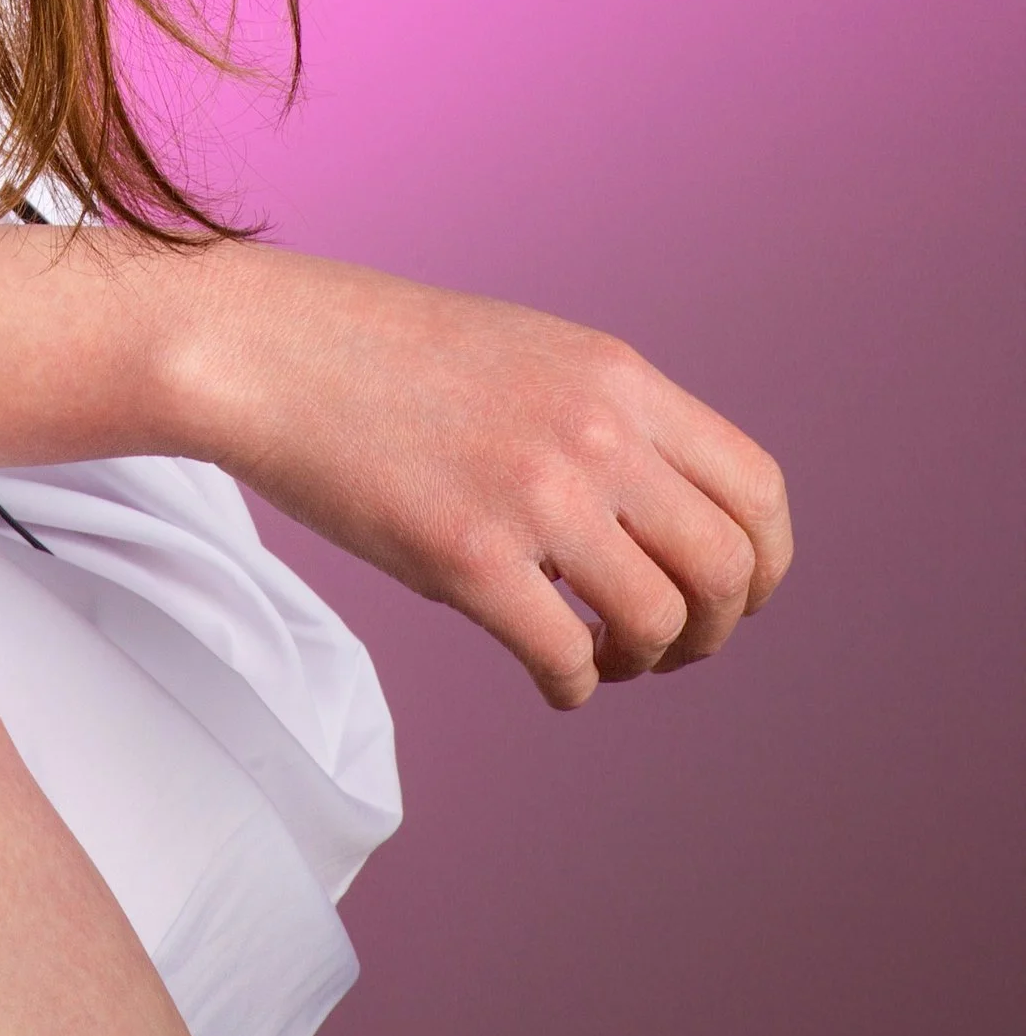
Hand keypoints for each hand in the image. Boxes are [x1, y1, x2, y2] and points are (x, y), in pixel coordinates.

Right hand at [203, 250, 792, 708]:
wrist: (272, 349)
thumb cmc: (387, 358)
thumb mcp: (532, 353)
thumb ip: (607, 422)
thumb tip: (668, 523)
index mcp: (618, 376)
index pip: (757, 491)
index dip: (764, 567)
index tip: (732, 600)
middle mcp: (595, 431)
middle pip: (729, 570)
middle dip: (714, 632)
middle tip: (663, 647)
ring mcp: (535, 494)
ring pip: (661, 623)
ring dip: (642, 662)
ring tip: (597, 655)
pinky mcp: (467, 556)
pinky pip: (568, 660)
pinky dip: (573, 687)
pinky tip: (545, 674)